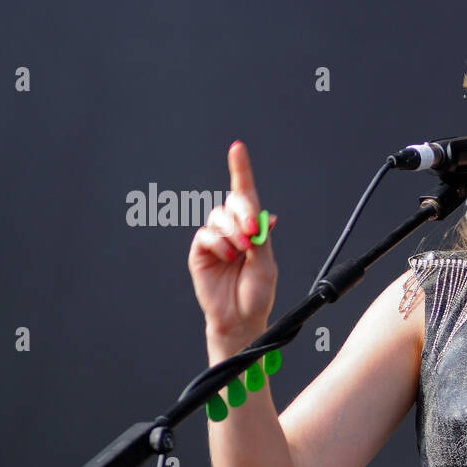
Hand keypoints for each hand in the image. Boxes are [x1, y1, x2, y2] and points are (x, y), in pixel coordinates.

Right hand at [188, 140, 278, 340]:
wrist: (240, 318)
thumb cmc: (256, 293)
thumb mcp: (266, 263)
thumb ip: (261, 238)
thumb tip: (265, 216)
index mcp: (251, 229)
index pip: (245, 195)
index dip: (240, 170)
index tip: (237, 148)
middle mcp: (232, 230)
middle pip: (232, 203)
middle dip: (242, 213)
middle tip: (251, 234)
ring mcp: (215, 240)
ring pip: (218, 217)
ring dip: (232, 232)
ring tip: (240, 252)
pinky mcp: (199, 251)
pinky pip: (205, 235)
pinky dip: (219, 244)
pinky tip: (227, 258)